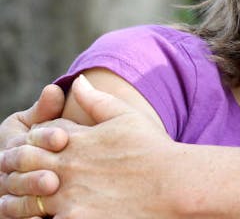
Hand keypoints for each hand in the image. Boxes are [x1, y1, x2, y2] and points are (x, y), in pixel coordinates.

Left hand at [0, 76, 176, 218]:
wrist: (174, 184)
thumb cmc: (153, 149)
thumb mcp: (126, 116)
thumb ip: (97, 100)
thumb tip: (79, 81)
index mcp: (77, 140)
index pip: (37, 137)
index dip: (32, 141)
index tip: (37, 148)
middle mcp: (68, 166)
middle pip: (25, 165)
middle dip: (19, 168)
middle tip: (20, 174)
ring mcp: (70, 196)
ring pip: (27, 199)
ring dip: (23, 200)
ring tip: (28, 201)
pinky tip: (49, 216)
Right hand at [1, 85, 66, 208]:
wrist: (55, 166)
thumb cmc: (51, 140)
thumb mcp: (47, 125)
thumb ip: (48, 109)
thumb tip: (54, 89)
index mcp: (13, 143)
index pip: (25, 140)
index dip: (43, 137)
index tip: (63, 137)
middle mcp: (5, 169)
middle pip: (16, 169)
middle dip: (33, 172)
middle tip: (55, 175)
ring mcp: (7, 192)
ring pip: (12, 196)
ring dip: (29, 195)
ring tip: (51, 189)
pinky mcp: (12, 212)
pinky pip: (13, 218)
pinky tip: (42, 218)